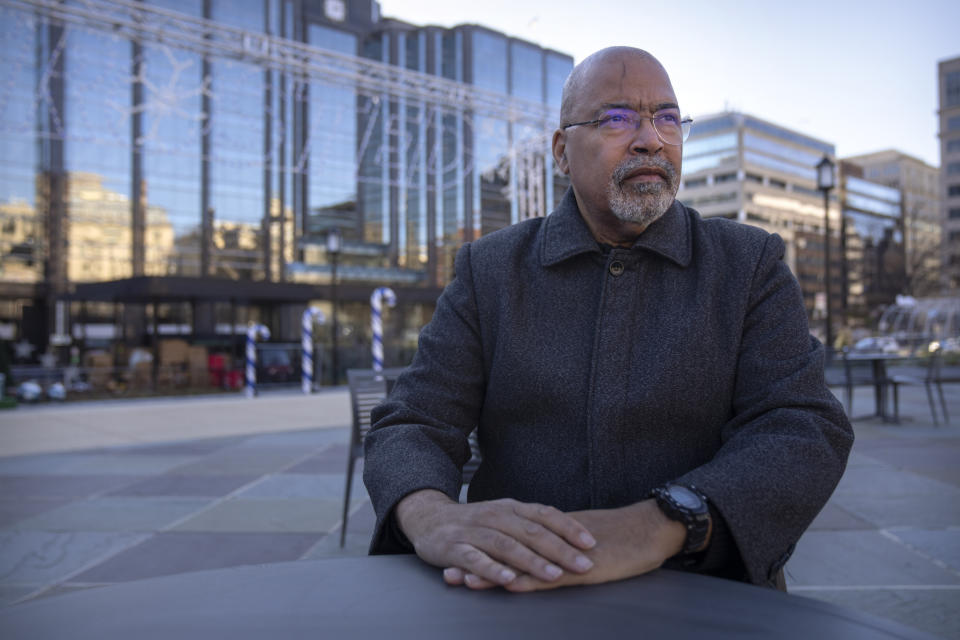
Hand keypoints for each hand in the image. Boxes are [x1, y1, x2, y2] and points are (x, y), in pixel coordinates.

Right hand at [395, 489, 596, 587]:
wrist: (428, 518)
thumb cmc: (475, 522)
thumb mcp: (504, 516)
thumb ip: (532, 525)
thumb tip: (572, 538)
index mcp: (510, 507)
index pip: (544, 514)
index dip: (569, 527)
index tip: (591, 543)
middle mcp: (494, 515)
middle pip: (531, 531)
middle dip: (560, 549)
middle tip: (584, 564)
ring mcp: (473, 531)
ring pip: (506, 545)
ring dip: (532, 561)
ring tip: (553, 575)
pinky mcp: (453, 547)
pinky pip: (474, 558)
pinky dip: (492, 569)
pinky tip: (508, 579)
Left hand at [448, 499, 685, 591]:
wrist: (652, 528)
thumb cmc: (623, 537)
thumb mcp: (585, 542)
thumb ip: (562, 547)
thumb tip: (544, 556)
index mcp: (551, 533)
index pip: (509, 541)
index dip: (484, 550)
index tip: (458, 558)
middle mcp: (552, 540)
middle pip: (507, 551)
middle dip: (478, 562)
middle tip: (449, 573)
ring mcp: (565, 554)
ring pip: (522, 563)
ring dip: (493, 573)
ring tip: (465, 582)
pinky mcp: (582, 568)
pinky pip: (551, 574)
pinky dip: (528, 579)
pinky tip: (510, 585)